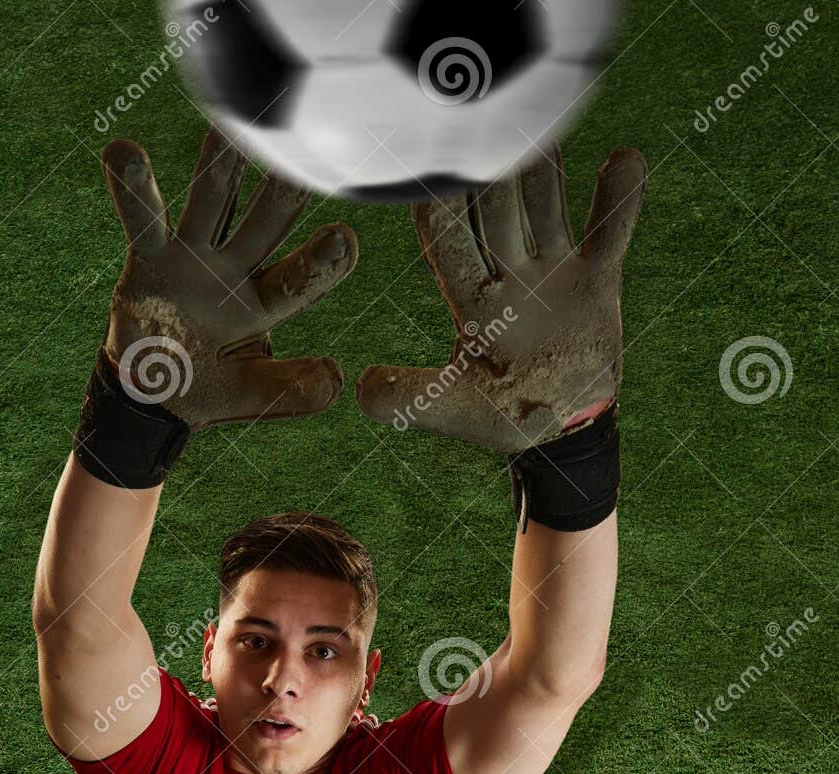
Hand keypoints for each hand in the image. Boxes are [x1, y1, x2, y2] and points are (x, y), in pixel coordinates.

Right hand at [99, 125, 357, 428]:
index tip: (343, 239)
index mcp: (266, 303)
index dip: (321, 262)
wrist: (151, 393)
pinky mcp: (150, 258)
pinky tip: (122, 150)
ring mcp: (192, 257)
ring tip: (227, 127)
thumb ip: (291, 390)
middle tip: (303, 159)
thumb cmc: (208, 388)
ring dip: (218, 165)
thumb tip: (336, 378)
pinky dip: (131, 188)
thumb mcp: (251, 395)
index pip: (300, 280)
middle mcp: (235, 269)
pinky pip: (142, 220)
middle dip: (283, 194)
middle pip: (264, 225)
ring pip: (209, 202)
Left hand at [356, 146, 646, 453]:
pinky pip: (609, 234)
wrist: (563, 430)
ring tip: (543, 136)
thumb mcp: (453, 410)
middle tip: (486, 132)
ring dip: (545, 176)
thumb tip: (360, 389)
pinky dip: (619, 201)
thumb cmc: (503, 417)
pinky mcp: (597, 277)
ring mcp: (554, 269)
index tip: (429, 177)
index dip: (441, 214)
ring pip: (548, 211)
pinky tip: (625, 156)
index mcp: (470, 300)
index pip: (450, 247)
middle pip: (499, 216)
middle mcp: (508, 272)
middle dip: (493, 182)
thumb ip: (409, 398)